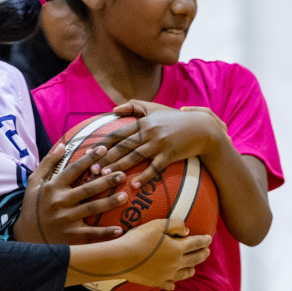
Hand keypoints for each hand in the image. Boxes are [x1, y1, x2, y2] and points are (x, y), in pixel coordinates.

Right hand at [13, 130, 136, 243]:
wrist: (25, 237)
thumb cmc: (32, 207)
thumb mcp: (34, 182)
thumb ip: (48, 163)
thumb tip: (63, 144)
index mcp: (52, 187)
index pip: (73, 170)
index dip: (88, 159)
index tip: (104, 149)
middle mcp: (59, 202)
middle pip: (86, 189)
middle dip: (106, 181)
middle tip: (123, 174)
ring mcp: (65, 220)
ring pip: (91, 209)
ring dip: (109, 203)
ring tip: (125, 197)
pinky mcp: (70, 236)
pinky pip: (90, 234)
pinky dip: (105, 233)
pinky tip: (120, 230)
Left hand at [101, 103, 227, 187]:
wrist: (202, 128)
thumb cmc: (176, 119)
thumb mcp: (155, 108)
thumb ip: (134, 106)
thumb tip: (113, 109)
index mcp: (143, 122)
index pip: (118, 133)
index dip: (103, 144)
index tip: (89, 153)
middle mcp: (149, 131)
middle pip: (123, 146)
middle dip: (106, 159)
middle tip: (91, 170)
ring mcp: (160, 143)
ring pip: (135, 156)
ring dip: (119, 167)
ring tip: (106, 178)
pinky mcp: (170, 154)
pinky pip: (155, 167)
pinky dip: (145, 176)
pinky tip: (134, 185)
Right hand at [114, 219, 211, 289]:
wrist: (121, 259)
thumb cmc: (138, 239)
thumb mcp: (157, 225)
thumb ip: (175, 225)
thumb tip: (187, 231)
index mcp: (178, 249)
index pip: (196, 243)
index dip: (204, 240)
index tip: (210, 238)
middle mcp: (176, 263)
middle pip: (194, 259)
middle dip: (202, 254)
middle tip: (207, 251)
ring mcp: (167, 275)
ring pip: (184, 273)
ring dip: (191, 269)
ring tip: (193, 268)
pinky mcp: (156, 282)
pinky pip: (169, 284)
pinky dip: (173, 283)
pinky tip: (173, 283)